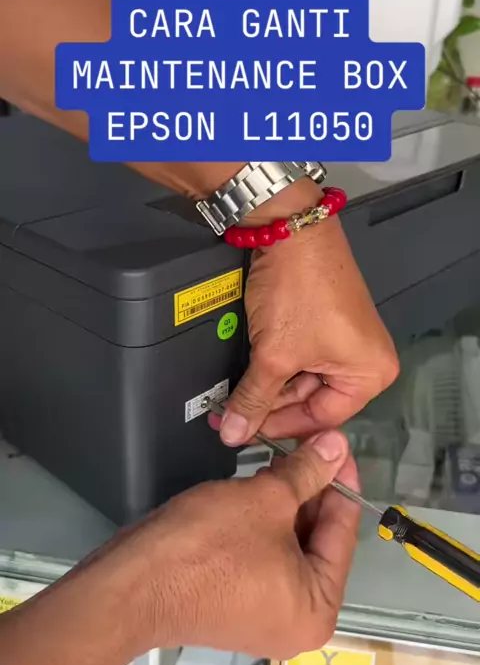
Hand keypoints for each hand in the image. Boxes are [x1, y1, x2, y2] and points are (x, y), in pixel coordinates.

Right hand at [137, 430, 359, 658]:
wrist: (132, 584)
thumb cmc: (210, 544)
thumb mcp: (267, 499)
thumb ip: (309, 472)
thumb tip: (337, 445)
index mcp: (319, 609)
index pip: (343, 532)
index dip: (340, 481)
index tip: (337, 444)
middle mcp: (298, 622)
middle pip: (316, 541)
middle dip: (311, 490)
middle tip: (309, 444)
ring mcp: (263, 616)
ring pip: (287, 546)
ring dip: (286, 502)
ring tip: (283, 456)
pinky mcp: (233, 604)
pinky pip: (263, 557)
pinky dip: (263, 523)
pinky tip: (260, 484)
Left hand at [214, 181, 398, 446]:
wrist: (291, 229)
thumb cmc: (299, 290)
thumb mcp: (274, 354)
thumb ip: (254, 399)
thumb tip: (234, 434)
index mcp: (371, 374)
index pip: (322, 419)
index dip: (280, 427)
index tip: (245, 432)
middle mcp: (368, 360)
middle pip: (314, 401)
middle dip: (271, 406)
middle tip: (231, 417)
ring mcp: (348, 341)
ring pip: (303, 380)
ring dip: (269, 387)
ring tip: (234, 397)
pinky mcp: (328, 324)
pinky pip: (302, 357)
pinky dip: (276, 365)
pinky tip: (251, 373)